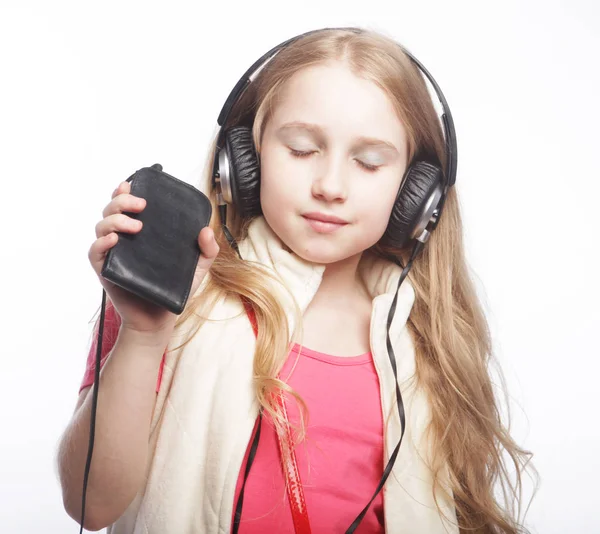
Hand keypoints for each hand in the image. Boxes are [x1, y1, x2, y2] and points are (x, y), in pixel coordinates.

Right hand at [88, 180, 219, 335]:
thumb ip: (207, 250)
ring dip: (115, 220)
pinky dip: (102, 243)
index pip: (127, 205)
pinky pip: (95, 252)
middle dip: (123, 200)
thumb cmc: (175, 289)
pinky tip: (115, 240)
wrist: (161, 319)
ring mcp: (114, 254)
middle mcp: (124, 239)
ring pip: (102, 226)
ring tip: (136, 226)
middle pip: (112, 209)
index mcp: (142, 232)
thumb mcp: (197, 268)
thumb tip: (206, 230)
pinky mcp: (106, 270)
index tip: (134, 184)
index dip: (125, 191)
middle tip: (142, 205)